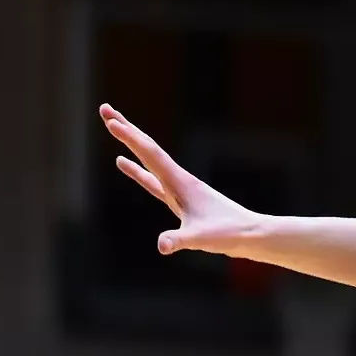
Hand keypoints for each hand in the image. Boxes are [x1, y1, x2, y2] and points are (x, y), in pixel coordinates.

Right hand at [99, 103, 265, 256]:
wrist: (251, 234)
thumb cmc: (228, 234)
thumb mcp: (201, 238)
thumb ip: (179, 240)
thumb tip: (162, 245)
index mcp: (179, 182)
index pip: (150, 154)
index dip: (129, 137)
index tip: (111, 121)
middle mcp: (177, 178)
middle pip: (146, 147)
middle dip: (125, 128)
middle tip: (105, 109)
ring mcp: (177, 187)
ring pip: (147, 158)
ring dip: (129, 142)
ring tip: (113, 126)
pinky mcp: (177, 198)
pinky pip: (149, 178)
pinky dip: (134, 168)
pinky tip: (121, 162)